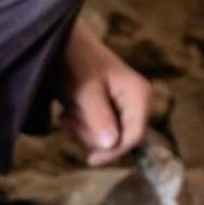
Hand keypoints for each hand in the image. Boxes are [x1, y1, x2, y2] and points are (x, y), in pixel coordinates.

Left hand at [58, 22, 150, 164]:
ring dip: (84, 130)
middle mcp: (138, 102)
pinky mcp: (113, 111)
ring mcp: (126, 107)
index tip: (90, 160)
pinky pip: (101, 132)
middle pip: (121, 141)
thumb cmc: (76, 62)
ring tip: (69, 110)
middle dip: (92, 135)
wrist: (64, 45)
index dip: (114, 152)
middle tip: (69, 118)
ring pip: (108, 139)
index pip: (135, 137)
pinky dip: (83, 126)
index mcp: (139, 95)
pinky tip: (72, 110)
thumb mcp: (83, 91)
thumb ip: (98, 117)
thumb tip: (111, 144)